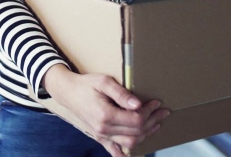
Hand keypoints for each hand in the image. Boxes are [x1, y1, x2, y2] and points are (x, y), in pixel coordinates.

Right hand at [43, 65, 169, 156]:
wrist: (68, 92)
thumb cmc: (86, 84)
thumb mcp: (104, 82)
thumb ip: (121, 94)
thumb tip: (138, 105)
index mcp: (106, 115)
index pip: (135, 119)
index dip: (149, 112)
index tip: (156, 102)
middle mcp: (104, 129)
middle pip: (136, 132)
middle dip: (152, 121)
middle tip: (161, 111)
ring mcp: (101, 135)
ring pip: (130, 143)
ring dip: (146, 134)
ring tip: (155, 123)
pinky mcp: (100, 136)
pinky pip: (114, 150)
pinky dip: (125, 154)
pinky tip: (135, 153)